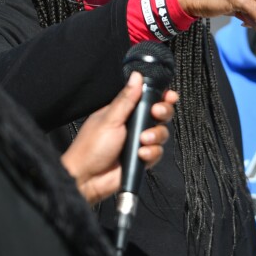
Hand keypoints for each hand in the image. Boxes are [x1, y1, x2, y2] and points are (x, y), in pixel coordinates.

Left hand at [61, 72, 177, 204]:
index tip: (168, 96)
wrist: (86, 179)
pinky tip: (140, 154)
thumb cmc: (90, 148)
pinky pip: (157, 152)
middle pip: (160, 114)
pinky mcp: (142, 158)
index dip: (161, 97)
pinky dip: (151, 153)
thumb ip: (126, 99)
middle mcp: (133, 125)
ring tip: (142, 140)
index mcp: (123, 111)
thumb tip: (136, 76)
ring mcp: (138, 142)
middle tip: (156, 114)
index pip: (147, 98)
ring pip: (161, 133)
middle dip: (162, 113)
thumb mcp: (110, 119)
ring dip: (155, 136)